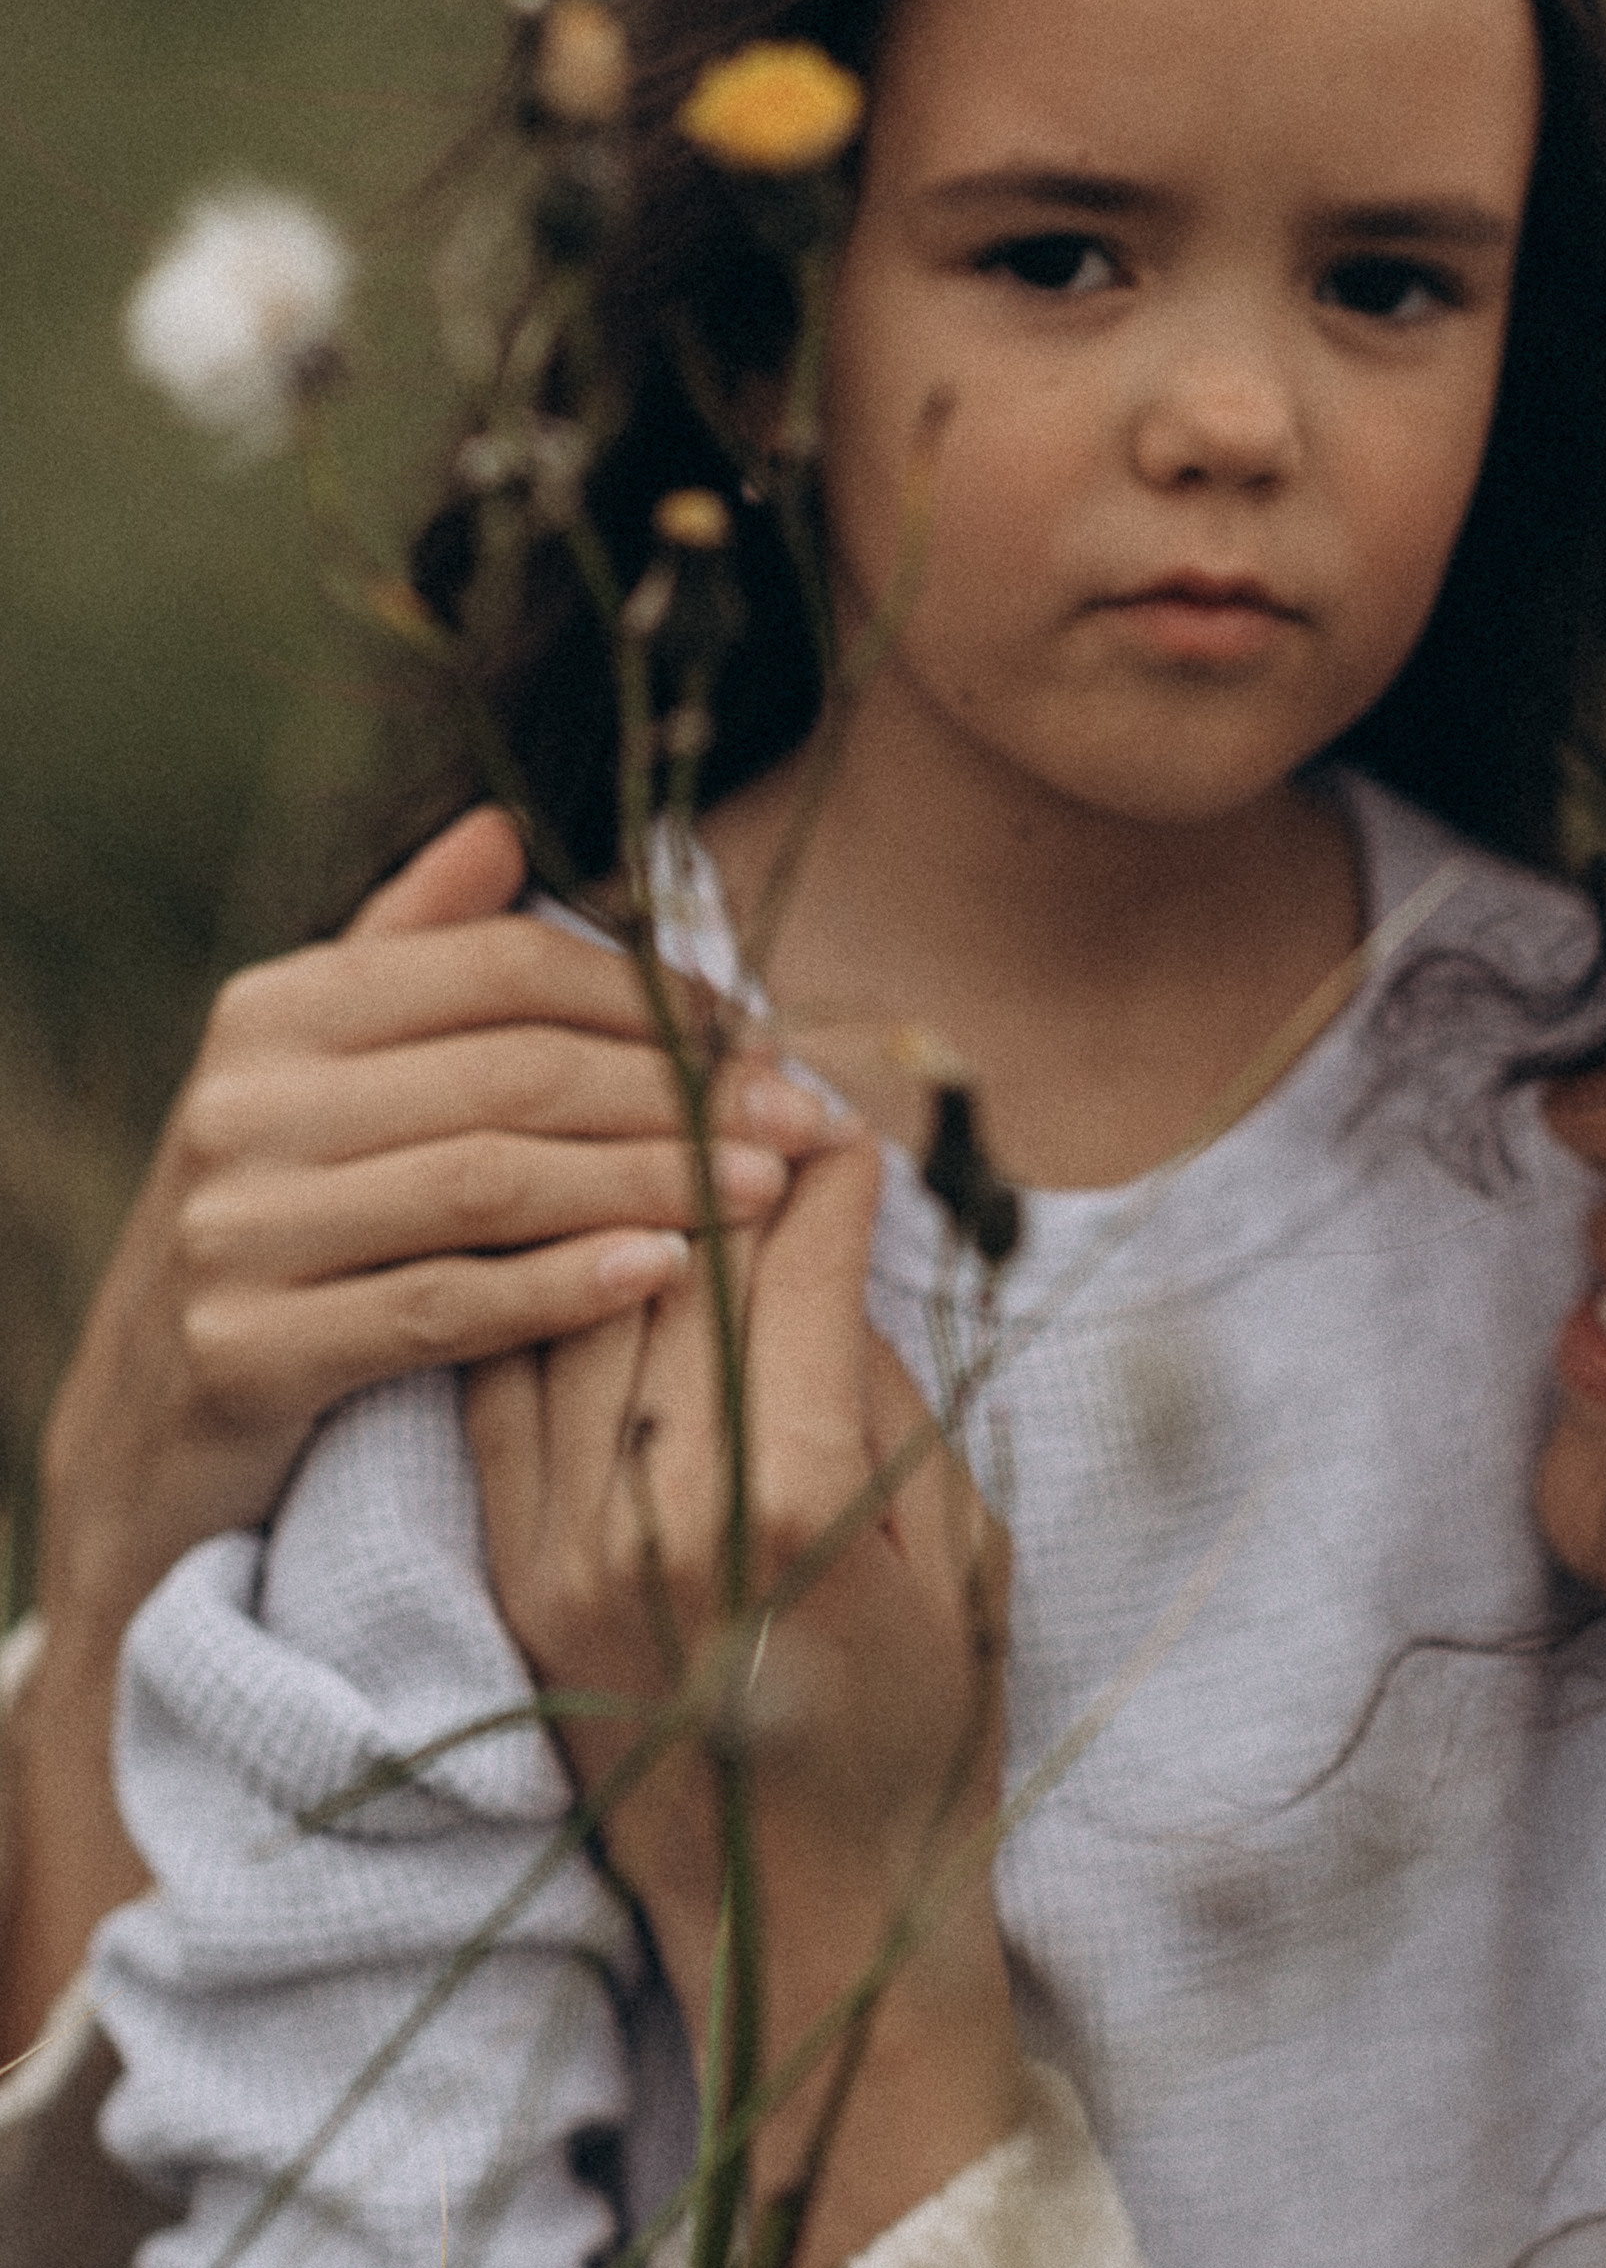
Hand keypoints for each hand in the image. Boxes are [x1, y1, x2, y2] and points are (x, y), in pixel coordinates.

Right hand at [2, 806, 816, 2064]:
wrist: (143, 1442)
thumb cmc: (283, 1242)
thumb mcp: (323, 1088)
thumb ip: (407, 955)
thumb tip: (501, 826)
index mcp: (277, 1012)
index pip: (499, 968)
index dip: (645, 995)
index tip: (757, 1032)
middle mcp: (243, 1102)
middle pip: (512, 1071)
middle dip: (678, 1092)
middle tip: (801, 1121)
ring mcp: (234, 1227)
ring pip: (490, 1183)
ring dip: (650, 1183)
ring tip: (766, 1194)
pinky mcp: (248, 1349)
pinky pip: (441, 1307)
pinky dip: (565, 1287)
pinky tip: (667, 1277)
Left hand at [469, 1132, 1024, 2267]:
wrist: (809, 1926)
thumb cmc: (927, 1737)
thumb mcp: (961, 1551)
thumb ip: (884, 1390)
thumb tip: (826, 1239)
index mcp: (800, 1510)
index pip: (794, 1269)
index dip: (826, 1173)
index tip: (848, 1121)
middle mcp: (664, 1518)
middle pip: (672, 1267)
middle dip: (720, 1164)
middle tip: (758, 1104)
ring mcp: (567, 1551)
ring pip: (573, 1310)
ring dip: (621, 1216)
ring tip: (667, 1156)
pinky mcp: (512, 1579)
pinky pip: (504, 1391)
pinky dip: (543, 1305)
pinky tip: (589, 1261)